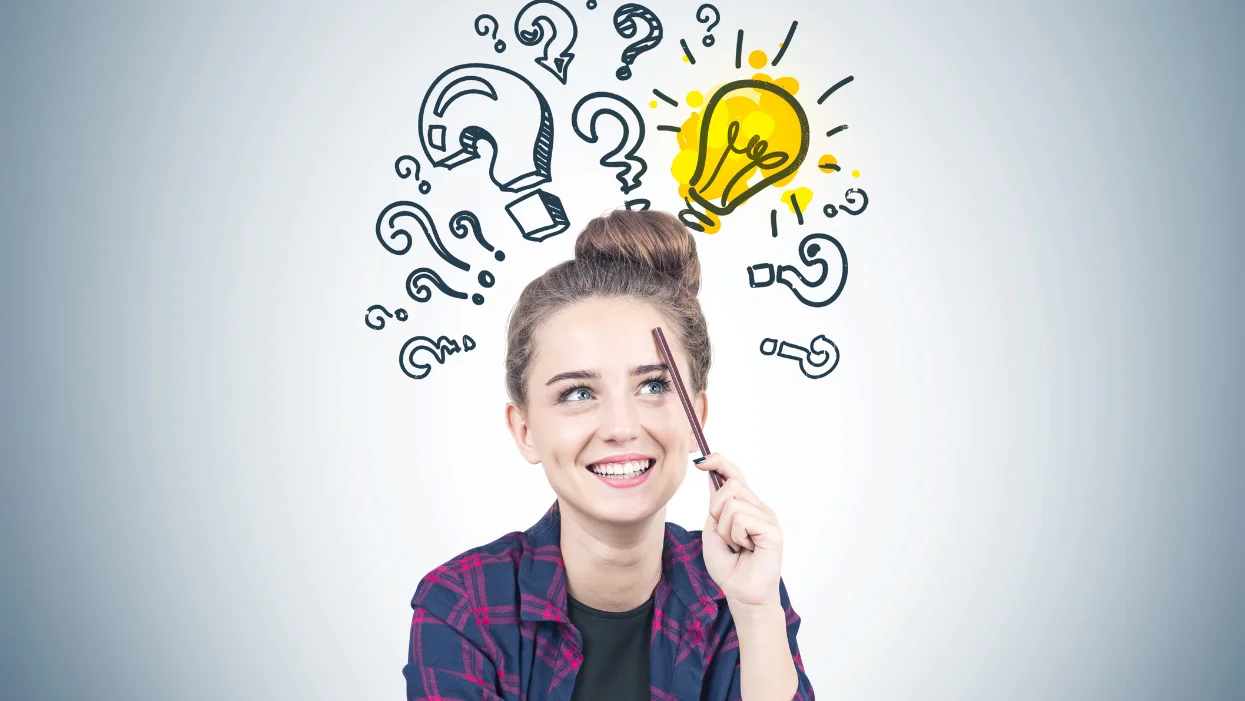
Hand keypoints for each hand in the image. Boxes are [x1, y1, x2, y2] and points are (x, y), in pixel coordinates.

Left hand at [696, 453, 783, 609]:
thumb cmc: (728, 566)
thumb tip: (711, 472)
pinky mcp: (773, 530)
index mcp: (746, 505)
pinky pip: (741, 518)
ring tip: (736, 545)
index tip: (700, 462)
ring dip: (725, 528)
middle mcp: (759, 507)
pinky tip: (745, 548)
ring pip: (732, 502)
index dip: (719, 462)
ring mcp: (768, 517)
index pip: (735, 474)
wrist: (741, 593)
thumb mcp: (713, 529)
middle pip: (730, 484)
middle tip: (725, 535)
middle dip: (716, 510)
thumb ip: (715, 504)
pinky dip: (735, 535)